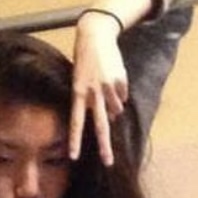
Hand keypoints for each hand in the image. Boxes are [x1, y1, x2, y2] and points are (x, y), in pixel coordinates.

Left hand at [70, 12, 128, 166]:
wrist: (95, 34)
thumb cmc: (85, 61)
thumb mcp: (81, 81)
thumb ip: (92, 101)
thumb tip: (111, 118)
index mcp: (78, 92)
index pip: (76, 121)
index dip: (75, 139)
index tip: (74, 156)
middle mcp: (92, 92)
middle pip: (100, 125)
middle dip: (104, 146)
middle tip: (108, 163)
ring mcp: (107, 87)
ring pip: (117, 109)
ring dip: (115, 105)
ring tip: (107, 88)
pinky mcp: (119, 80)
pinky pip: (123, 95)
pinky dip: (121, 91)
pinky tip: (114, 78)